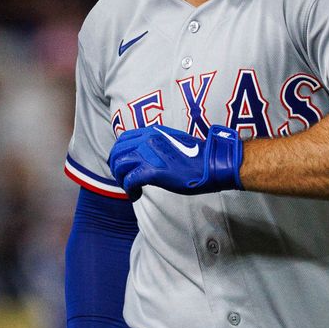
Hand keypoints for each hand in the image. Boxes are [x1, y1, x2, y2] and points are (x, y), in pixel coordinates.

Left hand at [108, 124, 242, 200]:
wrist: (212, 164)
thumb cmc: (196, 156)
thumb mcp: (171, 142)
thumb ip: (156, 144)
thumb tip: (144, 154)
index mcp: (151, 132)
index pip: (122, 140)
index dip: (118, 154)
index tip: (123, 165)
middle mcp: (146, 140)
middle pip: (117, 153)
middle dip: (116, 169)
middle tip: (125, 180)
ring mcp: (148, 155)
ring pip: (119, 166)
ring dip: (122, 180)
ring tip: (132, 189)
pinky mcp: (152, 172)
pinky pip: (130, 181)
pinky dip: (130, 190)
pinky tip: (137, 195)